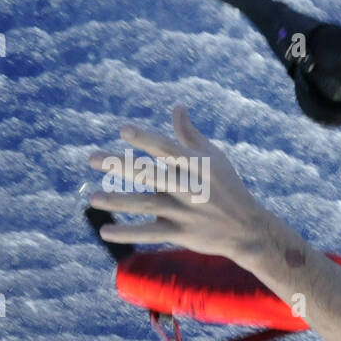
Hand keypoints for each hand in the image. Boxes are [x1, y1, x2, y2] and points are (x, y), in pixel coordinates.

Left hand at [85, 104, 272, 259]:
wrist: (249, 229)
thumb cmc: (228, 188)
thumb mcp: (214, 159)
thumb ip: (190, 135)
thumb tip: (177, 106)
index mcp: (196, 166)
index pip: (168, 149)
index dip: (146, 139)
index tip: (124, 130)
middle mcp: (189, 187)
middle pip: (151, 174)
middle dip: (121, 166)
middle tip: (92, 158)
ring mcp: (186, 212)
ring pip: (147, 204)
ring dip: (119, 201)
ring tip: (93, 198)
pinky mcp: (182, 233)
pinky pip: (151, 233)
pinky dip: (128, 233)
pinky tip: (104, 231)